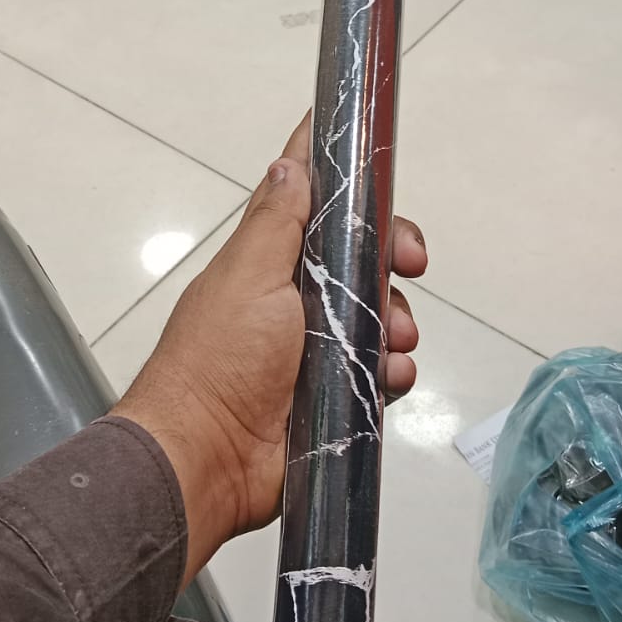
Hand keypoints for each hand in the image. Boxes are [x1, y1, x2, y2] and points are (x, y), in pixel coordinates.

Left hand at [117, 116, 426, 584]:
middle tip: (413, 263)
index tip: (384, 176)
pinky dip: (392, 371)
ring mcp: (316, 350)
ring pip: (380, 317)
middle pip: (362, 261)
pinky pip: (381, 372)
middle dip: (394, 257)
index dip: (352, 190)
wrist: (207, 458)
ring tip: (393, 340)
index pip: (315, 207)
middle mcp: (294, 301)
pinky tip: (389, 376)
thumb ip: (275, 221)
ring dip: (397, 322)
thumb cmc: (217, 359)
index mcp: (268, 263)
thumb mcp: (248, 275)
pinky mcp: (335, 396)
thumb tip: (288, 162)